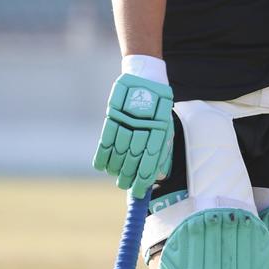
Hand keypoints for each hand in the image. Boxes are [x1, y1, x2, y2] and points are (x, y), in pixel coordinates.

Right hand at [93, 72, 174, 197]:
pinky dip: (102, 156)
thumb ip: (163, 151)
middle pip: (133, 159)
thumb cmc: (157, 107)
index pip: (151, 160)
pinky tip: (102, 166)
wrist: (145, 77)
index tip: (139, 191)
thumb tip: (160, 176)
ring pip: (118, 152)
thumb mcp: (166, 126)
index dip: (144, 178)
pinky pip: (105, 141)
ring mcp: (127, 121)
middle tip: (125, 186)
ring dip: (116, 169)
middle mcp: (144, 127)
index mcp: (160, 130)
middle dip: (128, 177)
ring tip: (116, 176)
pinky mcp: (113, 115)